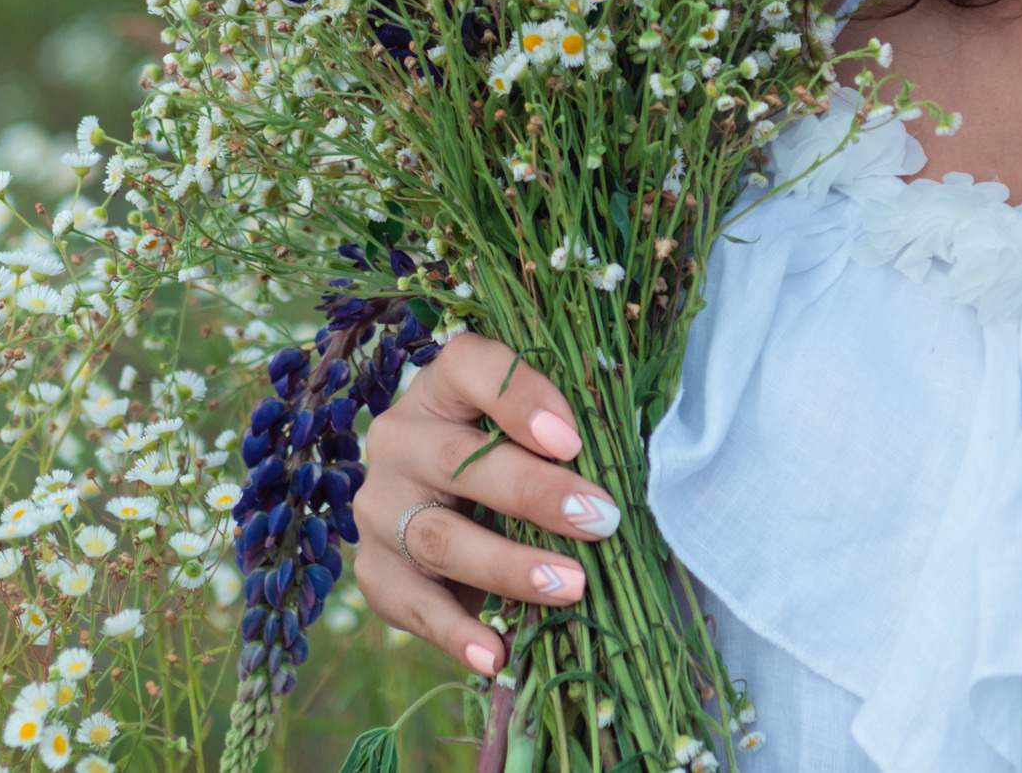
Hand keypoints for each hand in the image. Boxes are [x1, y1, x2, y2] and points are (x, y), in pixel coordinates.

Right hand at [350, 331, 623, 674]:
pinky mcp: (376, 569)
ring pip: (436, 536)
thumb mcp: (537, 438)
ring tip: (571, 586)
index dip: (519, 397)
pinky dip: (455, 633)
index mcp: (441, 388)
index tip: (574, 440)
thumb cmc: (514, 464)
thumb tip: (645, 468)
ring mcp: (380, 506)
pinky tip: (496, 655)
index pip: (468, 367)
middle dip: (534, 492)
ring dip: (507, 565)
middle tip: (600, 518)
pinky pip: (412, 604)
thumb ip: (574, 438)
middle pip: (457, 460)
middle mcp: (399, 439)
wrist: (446, 516)